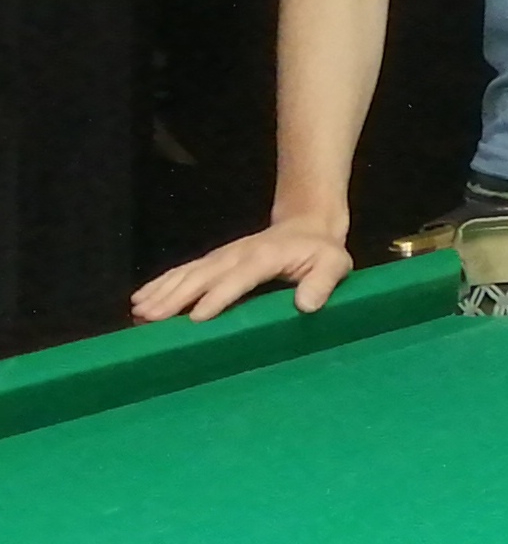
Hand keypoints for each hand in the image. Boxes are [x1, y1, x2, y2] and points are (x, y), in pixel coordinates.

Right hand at [130, 219, 353, 322]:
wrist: (308, 225)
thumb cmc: (322, 252)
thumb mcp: (334, 264)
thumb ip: (322, 283)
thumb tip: (307, 305)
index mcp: (265, 258)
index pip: (239, 279)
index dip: (219, 297)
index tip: (196, 317)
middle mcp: (237, 255)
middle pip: (203, 276)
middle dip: (177, 297)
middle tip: (151, 318)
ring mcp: (223, 256)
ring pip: (188, 273)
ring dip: (162, 291)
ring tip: (138, 312)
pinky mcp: (214, 260)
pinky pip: (184, 272)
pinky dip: (161, 284)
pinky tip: (140, 299)